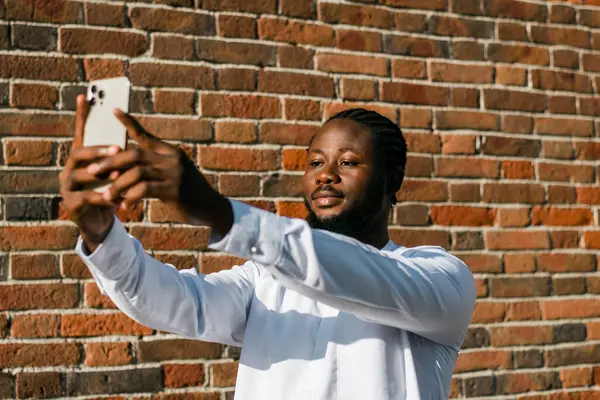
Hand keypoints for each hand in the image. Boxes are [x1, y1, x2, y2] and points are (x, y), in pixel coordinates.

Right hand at [59, 95, 118, 251]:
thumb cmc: (110, 193)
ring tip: (118, 174)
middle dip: (97, 149)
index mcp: (81, 158)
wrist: (102, 222)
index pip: (81, 133)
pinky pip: (84, 198)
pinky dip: (100, 197)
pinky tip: (114, 197)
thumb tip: (130, 133)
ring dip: (100, 173)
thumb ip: (117, 156)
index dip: (82, 116)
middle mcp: (69, 169)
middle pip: (77, 152)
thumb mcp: (115, 173)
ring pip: (79, 174)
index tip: (85, 96)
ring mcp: (67, 186)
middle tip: (118, 148)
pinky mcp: (70, 204)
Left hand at [88, 110, 232, 235]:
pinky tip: (123, 207)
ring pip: (136, 173)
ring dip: (117, 185)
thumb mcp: (173, 176)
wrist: (211, 208)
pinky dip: (130, 198)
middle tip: (92, 170)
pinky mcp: (174, 190)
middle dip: (110, 162)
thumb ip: (155, 169)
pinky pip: (144, 190)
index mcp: (170, 152)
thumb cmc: (189, 194)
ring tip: (106, 195)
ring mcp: (174, 173)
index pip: (145, 135)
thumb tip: (129, 169)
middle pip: (133, 154)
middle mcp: (172, 159)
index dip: (129, 123)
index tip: (113, 111)